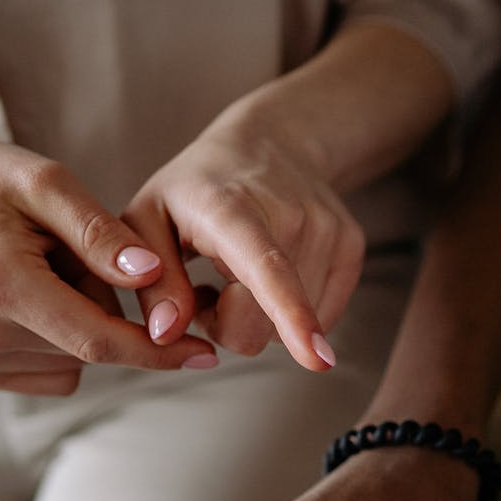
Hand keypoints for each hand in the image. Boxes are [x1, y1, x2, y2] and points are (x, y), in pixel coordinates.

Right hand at [0, 138, 217, 394]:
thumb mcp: (43, 181)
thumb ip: (100, 232)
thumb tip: (155, 277)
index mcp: (1, 286)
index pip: (99, 339)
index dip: (159, 351)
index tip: (207, 354)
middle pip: (94, 343)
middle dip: (111, 306)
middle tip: (72, 251)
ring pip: (79, 356)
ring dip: (83, 318)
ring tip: (41, 267)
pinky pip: (58, 364)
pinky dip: (63, 334)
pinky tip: (32, 293)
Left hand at [124, 100, 361, 372]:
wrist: (272, 142)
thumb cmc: (195, 190)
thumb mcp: (147, 220)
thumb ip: (153, 282)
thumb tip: (168, 334)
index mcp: (233, 210)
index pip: (268, 271)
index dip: (291, 316)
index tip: (316, 358)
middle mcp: (293, 217)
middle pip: (265, 327)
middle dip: (229, 325)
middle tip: (208, 286)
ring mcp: (330, 231)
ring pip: (293, 329)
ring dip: (260, 317)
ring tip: (241, 272)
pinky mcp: (352, 248)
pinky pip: (322, 318)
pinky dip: (291, 313)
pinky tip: (270, 277)